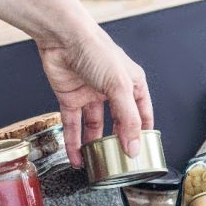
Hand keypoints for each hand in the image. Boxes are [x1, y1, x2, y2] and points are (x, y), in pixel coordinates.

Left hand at [37, 28, 153, 167]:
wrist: (63, 39)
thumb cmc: (96, 51)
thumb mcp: (120, 86)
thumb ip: (128, 119)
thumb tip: (134, 146)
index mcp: (131, 84)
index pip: (142, 114)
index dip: (142, 133)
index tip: (142, 153)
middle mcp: (112, 91)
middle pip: (117, 124)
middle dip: (117, 143)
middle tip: (118, 163)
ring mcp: (90, 96)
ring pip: (94, 128)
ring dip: (94, 147)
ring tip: (96, 165)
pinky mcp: (71, 99)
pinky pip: (73, 126)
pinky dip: (73, 143)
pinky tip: (76, 158)